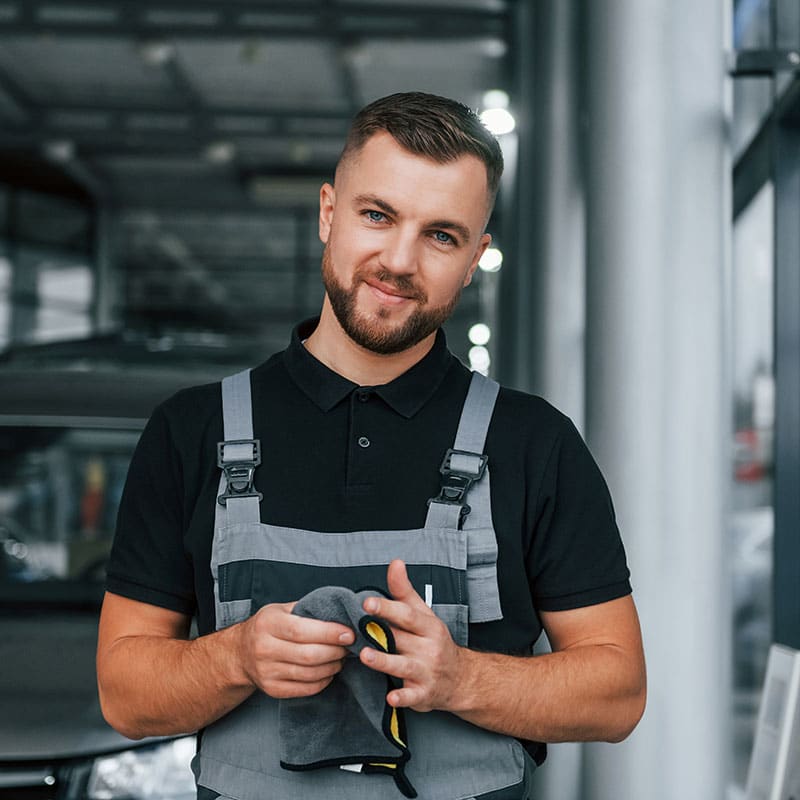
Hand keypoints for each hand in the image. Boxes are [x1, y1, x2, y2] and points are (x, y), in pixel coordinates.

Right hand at [235, 602, 354, 698]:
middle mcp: (264, 649)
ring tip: (340, 657)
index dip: (330, 633)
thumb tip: (341, 613)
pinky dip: (323, 680)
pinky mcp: (272, 689)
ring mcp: (267, 672)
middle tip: (348, 646)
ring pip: (310, 674)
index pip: (302, 631)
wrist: (240, 653)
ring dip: (333, 666)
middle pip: (309, 655)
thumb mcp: (281, 610)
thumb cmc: (267, 627)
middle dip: (336, 651)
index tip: (349, 633)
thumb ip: (308, 610)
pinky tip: (328, 670)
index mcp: (268, 624)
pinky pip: (306, 689)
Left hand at [359, 560, 465, 711]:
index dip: (387, 608)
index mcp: (428, 626)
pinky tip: (391, 698)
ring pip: (403, 666)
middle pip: (401, 638)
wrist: (461, 679)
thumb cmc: (434, 641)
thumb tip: (395, 563)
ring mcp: (426, 672)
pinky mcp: (423, 694)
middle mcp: (428, 648)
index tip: (367, 603)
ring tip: (366, 655)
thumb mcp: (423, 614)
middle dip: (380, 633)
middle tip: (358, 626)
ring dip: (384, 662)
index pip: (407, 615)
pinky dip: (402, 698)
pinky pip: (412, 696)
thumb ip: (404, 591)